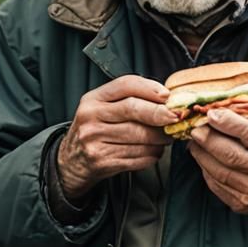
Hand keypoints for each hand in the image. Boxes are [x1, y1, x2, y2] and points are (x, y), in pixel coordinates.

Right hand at [58, 75, 177, 200]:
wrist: (70, 161)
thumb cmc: (95, 130)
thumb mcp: (102, 108)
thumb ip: (128, 100)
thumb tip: (167, 99)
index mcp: (93, 99)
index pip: (125, 85)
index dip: (150, 88)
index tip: (167, 96)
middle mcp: (91, 117)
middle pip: (133, 109)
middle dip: (160, 114)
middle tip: (176, 118)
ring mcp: (94, 140)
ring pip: (139, 136)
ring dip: (160, 139)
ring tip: (166, 138)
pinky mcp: (102, 161)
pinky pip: (137, 157)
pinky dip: (152, 155)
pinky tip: (153, 152)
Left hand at [188, 108, 247, 225]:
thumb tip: (222, 119)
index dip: (226, 123)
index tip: (210, 114)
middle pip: (228, 154)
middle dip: (206, 139)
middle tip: (195, 130)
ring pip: (217, 171)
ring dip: (201, 155)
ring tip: (195, 144)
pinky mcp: (242, 205)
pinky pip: (216, 186)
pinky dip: (207, 172)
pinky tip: (204, 161)